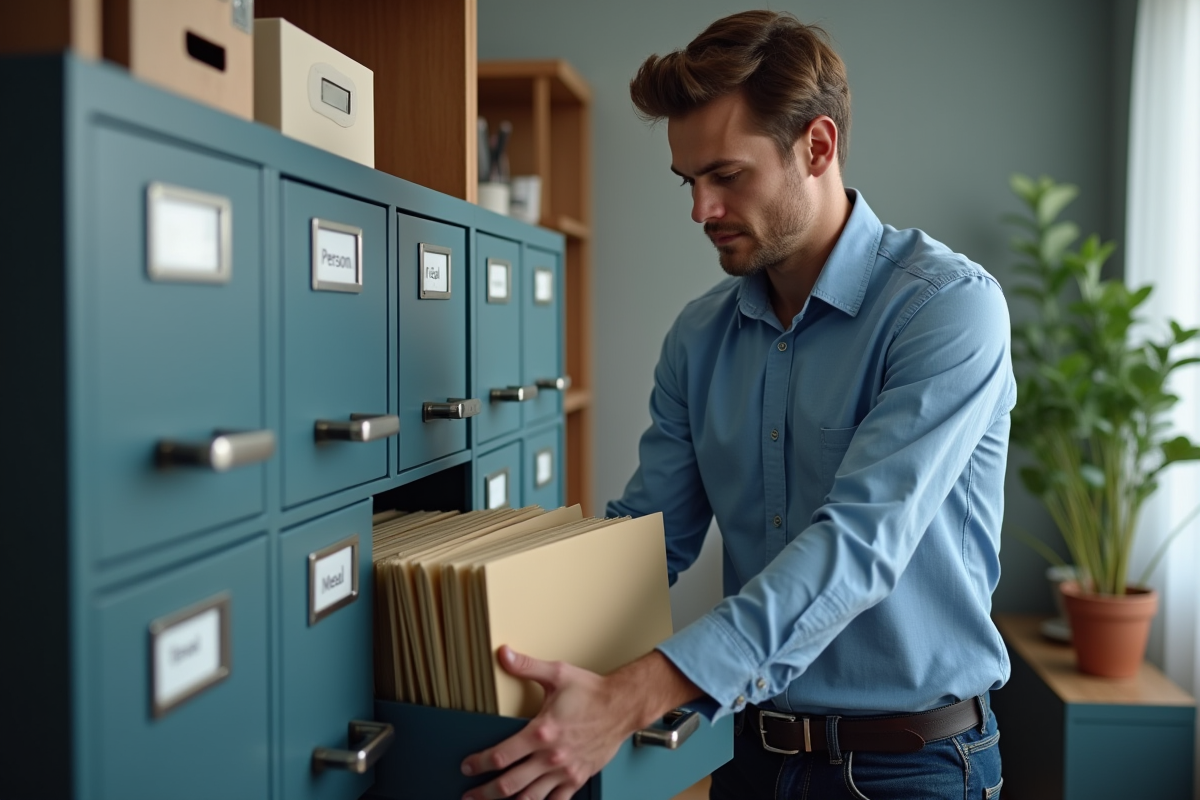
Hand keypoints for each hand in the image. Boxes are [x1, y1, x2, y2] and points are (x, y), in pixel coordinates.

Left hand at [460, 646, 701, 799]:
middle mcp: (551, 756)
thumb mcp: (558, 674)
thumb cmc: (592, 692)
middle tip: (470, 795)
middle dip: (485, 792)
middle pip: (509, 783)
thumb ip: (527, 666)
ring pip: (530, 798)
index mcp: (541, 732)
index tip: (467, 766)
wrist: (623, 706)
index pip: (501, 755)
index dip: (479, 763)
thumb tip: (504, 654)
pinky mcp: (577, 778)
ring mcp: (565, 770)